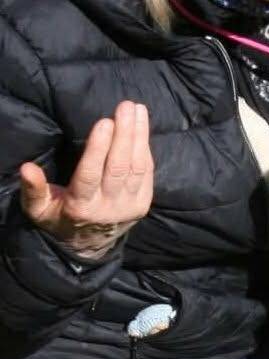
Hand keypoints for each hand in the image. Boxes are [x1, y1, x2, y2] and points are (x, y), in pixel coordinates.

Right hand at [20, 101, 153, 260]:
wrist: (88, 247)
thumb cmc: (58, 219)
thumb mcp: (38, 210)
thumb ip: (33, 189)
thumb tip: (27, 168)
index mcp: (81, 206)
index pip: (91, 173)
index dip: (99, 148)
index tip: (105, 122)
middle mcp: (109, 206)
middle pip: (120, 167)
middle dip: (125, 135)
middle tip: (126, 107)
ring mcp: (129, 206)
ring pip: (137, 168)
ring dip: (140, 137)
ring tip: (137, 110)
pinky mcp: (143, 205)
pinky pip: (146, 174)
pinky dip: (145, 150)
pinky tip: (142, 128)